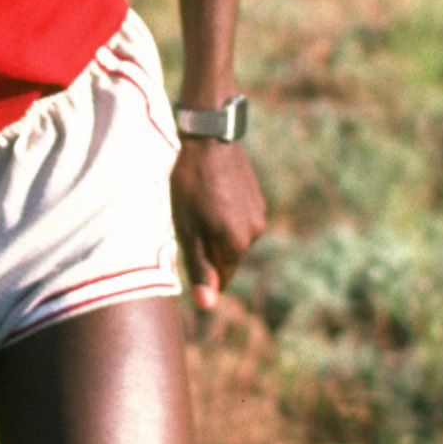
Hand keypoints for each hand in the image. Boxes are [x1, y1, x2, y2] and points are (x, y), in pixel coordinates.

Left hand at [171, 138, 265, 314]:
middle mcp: (254, 233)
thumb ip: (199, 268)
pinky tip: (208, 195)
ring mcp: (258, 213)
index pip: (221, 279)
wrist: (208, 137)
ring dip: (215, 232)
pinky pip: (238, 218)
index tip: (184, 252)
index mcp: (236, 244)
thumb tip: (207, 306)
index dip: (201, 274)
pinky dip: (223, 215)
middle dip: (208, 251)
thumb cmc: (190, 184)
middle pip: (227, 258)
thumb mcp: (187, 229)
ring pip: (233, 237)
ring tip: (196, 207)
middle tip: (186, 225)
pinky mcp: (256, 197)